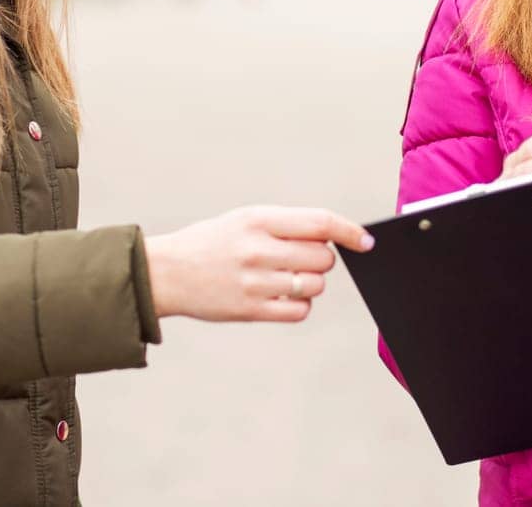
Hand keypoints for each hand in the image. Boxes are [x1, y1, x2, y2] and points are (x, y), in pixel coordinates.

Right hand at [143, 206, 373, 323]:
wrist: (165, 273)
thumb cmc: (211, 243)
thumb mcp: (245, 219)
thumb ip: (286, 225)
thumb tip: (333, 234)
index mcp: (258, 220)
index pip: (320, 223)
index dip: (350, 231)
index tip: (366, 240)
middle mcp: (258, 250)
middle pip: (323, 257)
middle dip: (322, 258)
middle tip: (302, 258)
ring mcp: (255, 282)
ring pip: (314, 285)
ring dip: (311, 282)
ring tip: (288, 276)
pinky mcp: (250, 310)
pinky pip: (299, 311)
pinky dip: (300, 304)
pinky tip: (284, 295)